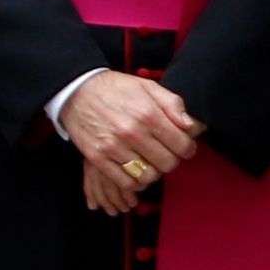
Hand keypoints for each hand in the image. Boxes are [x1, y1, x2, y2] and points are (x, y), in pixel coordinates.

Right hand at [60, 72, 204, 216]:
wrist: (77, 91)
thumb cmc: (115, 89)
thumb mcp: (148, 87)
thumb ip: (173, 104)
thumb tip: (192, 126)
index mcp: (148, 114)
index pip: (182, 145)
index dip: (188, 148)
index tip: (183, 146)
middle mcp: (132, 132)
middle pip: (168, 164)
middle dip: (172, 160)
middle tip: (166, 153)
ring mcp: (114, 147)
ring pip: (149, 176)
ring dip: (154, 172)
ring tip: (151, 162)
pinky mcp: (98, 159)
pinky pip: (126, 183)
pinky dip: (136, 182)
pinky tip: (136, 171)